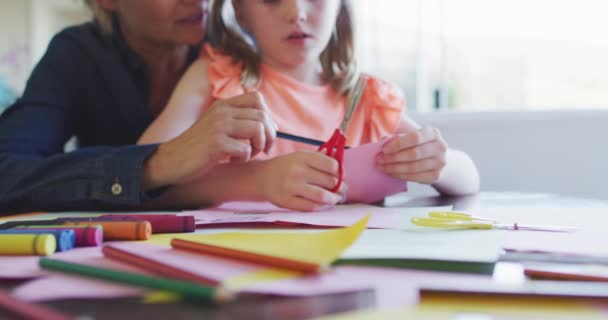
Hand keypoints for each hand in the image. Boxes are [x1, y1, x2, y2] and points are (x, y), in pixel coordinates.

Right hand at [144, 92, 276, 187]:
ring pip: (258, 129)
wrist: (171, 159)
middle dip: (268, 136)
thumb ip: (237, 119)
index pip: (258, 99)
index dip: (267, 117)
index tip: (264, 133)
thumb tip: (270, 125)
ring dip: (259, 146)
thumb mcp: (216, 125)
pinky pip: (245, 149)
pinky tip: (233, 161)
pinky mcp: (216, 144)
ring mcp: (218, 126)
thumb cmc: (198, 147)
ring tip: (248, 154)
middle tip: (261, 149)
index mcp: (223, 105)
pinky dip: (244, 158)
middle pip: (262, 116)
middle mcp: (222, 111)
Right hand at [258, 151, 344, 210]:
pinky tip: (323, 204)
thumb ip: (319, 159)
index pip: (331, 165)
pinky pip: (311, 207)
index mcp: (302, 157)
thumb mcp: (300, 156)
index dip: (339, 172)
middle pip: (330, 181)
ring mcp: (291, 187)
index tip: (339, 175)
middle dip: (340, 187)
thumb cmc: (286, 167)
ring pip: (323, 196)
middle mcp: (297, 171)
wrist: (261, 178)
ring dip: (334, 199)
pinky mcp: (287, 201)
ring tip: (336, 198)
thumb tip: (339, 163)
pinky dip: (321, 206)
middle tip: (343, 189)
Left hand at [377, 126, 446, 183]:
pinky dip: (400, 175)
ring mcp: (440, 162)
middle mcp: (440, 147)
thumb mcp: (411, 136)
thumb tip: (382, 141)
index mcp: (432, 133)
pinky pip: (415, 177)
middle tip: (380, 159)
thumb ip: (398, 137)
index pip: (415, 138)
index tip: (384, 149)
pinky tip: (391, 173)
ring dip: (394, 168)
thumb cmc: (418, 145)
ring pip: (414, 167)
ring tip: (382, 167)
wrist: (436, 158)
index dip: (398, 144)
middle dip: (394, 158)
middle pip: (414, 154)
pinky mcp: (436, 176)